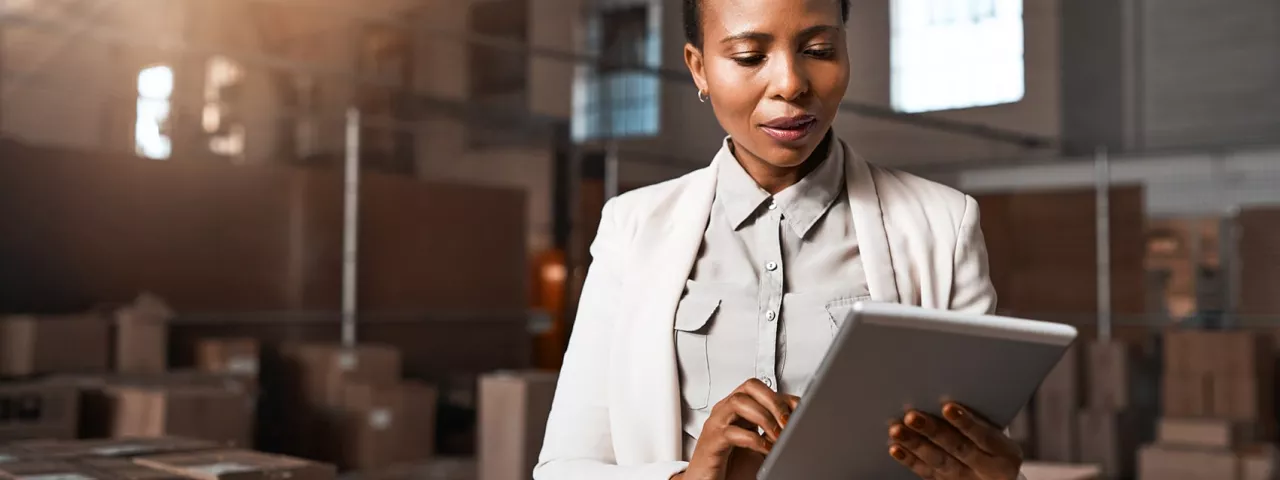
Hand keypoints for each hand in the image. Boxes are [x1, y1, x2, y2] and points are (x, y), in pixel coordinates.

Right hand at [675, 378, 799, 479]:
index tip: (799, 411)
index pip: (761, 389)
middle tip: (788, 422)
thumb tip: (798, 425)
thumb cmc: (730, 469)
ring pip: (739, 402)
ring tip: (777, 436)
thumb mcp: (760, 447)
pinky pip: (732, 432)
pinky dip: (754, 440)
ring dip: (764, 417)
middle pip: (750, 387)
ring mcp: (716, 425)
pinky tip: (765, 449)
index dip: (783, 397)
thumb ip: (773, 433)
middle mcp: (725, 412)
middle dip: (774, 402)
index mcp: (737, 410)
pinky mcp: (712, 442)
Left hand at [887, 402, 1021, 479]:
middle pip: (958, 449)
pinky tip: (896, 448)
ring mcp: (966, 479)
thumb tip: (948, 389)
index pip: (985, 436)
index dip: (966, 422)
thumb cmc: (995, 446)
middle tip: (912, 416)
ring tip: (897, 430)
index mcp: (1005, 453)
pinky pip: (927, 473)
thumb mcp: (999, 434)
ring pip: (939, 462)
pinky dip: (910, 460)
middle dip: (933, 431)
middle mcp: (986, 469)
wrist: (999, 479)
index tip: (948, 407)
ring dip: (915, 444)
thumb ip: (979, 418)